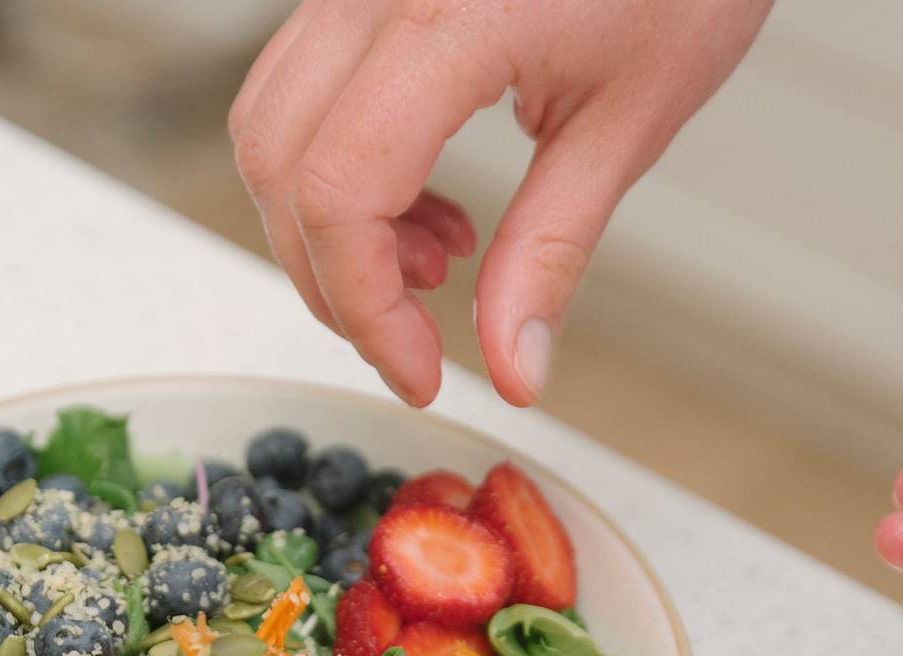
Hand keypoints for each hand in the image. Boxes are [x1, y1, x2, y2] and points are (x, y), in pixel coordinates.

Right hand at [229, 0, 772, 406]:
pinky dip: (340, 164)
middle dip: (333, 277)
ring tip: (436, 261)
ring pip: (272, 121)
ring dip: (328, 223)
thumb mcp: (630, 123)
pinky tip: (426, 202)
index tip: (419, 372)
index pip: (339, 190)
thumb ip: (551, 252)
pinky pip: (304, 83)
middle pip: (279, 161)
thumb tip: (511, 371)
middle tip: (414, 338)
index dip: (363, 307)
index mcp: (448, 16)